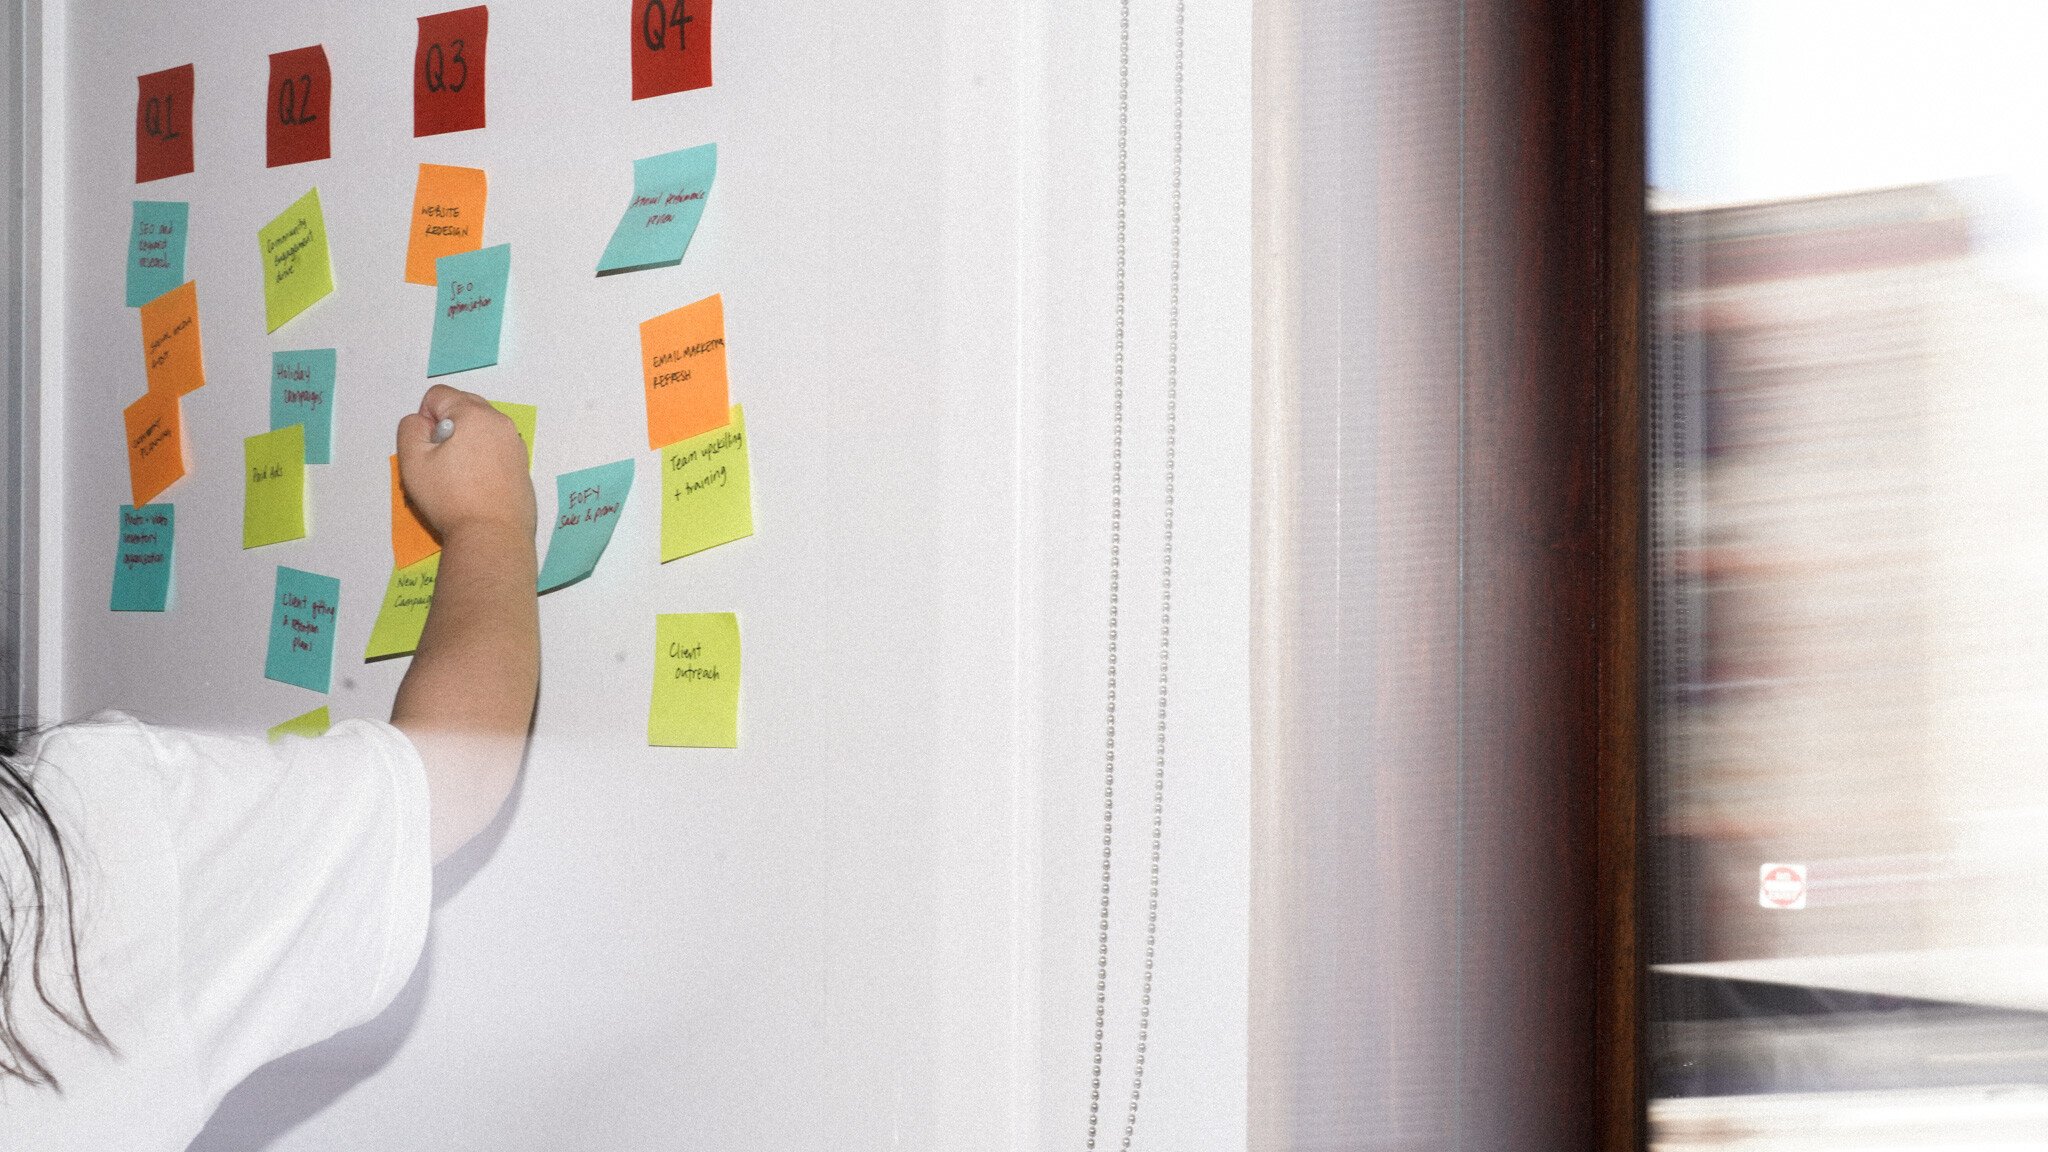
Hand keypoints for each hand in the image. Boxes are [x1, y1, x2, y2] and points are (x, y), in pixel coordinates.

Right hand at [394, 384, 534, 546]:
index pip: (438, 395)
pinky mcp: (523, 467)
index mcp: (475, 415)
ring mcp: (516, 445)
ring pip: (481, 429)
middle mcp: (501, 423)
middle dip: (446, 427)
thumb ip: (410, 429)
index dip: (424, 418)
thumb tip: (422, 421)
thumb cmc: (450, 498)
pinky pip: (496, 450)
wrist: (493, 536)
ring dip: (465, 442)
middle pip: (463, 407)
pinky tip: (476, 487)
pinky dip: (482, 459)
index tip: (427, 448)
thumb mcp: (413, 460)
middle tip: (441, 461)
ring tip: (458, 476)